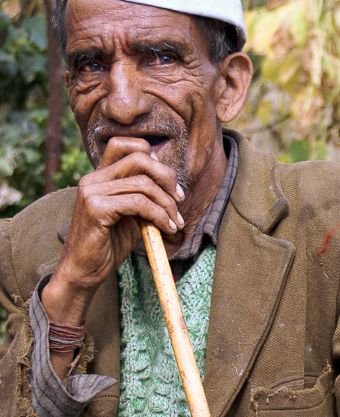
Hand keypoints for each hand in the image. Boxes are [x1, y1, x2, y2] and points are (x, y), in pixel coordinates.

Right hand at [42, 136, 184, 328]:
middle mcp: (92, 178)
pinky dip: (159, 215)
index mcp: (99, 176)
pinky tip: (166, 229)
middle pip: (140, 158)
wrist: (83, 272)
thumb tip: (171, 184)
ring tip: (174, 222)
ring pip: (143, 184)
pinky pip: (139, 203)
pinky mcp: (96, 208)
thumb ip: (143, 196)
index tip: (169, 183)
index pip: (126, 145)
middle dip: (167, 178)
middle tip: (179, 201)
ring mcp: (91, 192)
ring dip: (167, 204)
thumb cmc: (108, 245)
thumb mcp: (130, 215)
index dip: (153, 158)